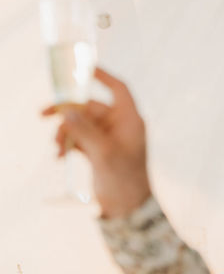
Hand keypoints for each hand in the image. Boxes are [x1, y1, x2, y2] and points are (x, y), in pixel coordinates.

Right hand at [42, 67, 151, 217]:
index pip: (118, 89)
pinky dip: (68, 144)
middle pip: (89, 108)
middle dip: (67, 114)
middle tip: (42, 115)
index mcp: (130, 119)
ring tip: (56, 149)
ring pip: (80, 124)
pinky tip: (59, 156)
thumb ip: (85, 130)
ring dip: (65, 132)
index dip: (103, 76)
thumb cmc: (124, 177)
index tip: (84, 67)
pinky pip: (78, 138)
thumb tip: (68, 111)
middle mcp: (119, 125)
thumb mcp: (103, 152)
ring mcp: (108, 137)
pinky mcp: (98, 150)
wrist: (126, 206)